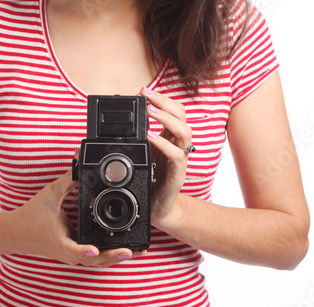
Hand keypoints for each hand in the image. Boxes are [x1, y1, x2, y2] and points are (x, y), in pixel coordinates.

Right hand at [9, 170, 145, 267]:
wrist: (15, 233)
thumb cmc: (31, 216)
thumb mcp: (51, 193)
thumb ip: (69, 179)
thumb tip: (82, 165)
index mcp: (61, 242)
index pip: (76, 250)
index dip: (85, 251)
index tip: (94, 249)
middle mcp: (69, 253)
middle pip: (95, 260)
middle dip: (114, 256)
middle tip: (132, 251)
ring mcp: (72, 256)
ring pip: (97, 263)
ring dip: (115, 258)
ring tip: (136, 251)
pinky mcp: (74, 254)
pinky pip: (94, 259)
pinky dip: (108, 256)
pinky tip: (122, 251)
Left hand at [141, 87, 191, 226]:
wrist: (157, 208)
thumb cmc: (151, 180)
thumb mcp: (144, 154)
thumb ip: (141, 137)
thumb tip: (129, 119)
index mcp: (170, 138)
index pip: (175, 111)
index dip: (163, 98)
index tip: (145, 90)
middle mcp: (177, 146)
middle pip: (182, 116)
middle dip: (164, 102)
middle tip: (147, 95)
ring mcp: (179, 160)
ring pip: (184, 132)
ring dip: (167, 119)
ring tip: (150, 112)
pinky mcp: (177, 175)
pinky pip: (177, 156)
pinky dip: (164, 144)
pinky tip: (150, 137)